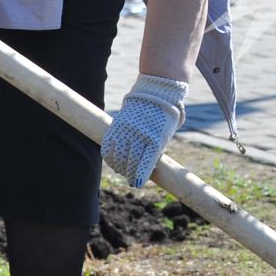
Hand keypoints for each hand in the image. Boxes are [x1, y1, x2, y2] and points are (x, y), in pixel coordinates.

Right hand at [101, 73, 186, 187]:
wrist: (157, 93)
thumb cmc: (166, 117)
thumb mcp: (166, 135)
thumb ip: (157, 151)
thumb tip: (147, 168)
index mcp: (156, 140)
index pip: (144, 165)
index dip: (139, 177)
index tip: (138, 182)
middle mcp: (140, 136)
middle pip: (130, 163)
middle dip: (130, 174)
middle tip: (132, 179)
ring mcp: (127, 130)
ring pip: (117, 156)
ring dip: (119, 166)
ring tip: (123, 170)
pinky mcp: (117, 125)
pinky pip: (108, 145)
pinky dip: (109, 156)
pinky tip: (113, 161)